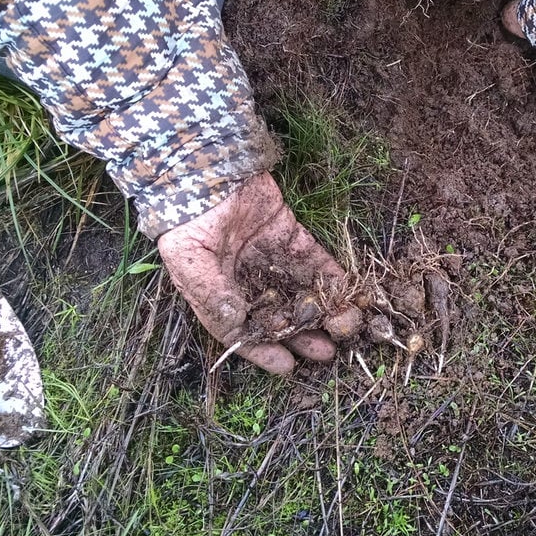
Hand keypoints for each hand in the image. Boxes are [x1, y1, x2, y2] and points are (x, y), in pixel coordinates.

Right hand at [157, 172, 341, 374]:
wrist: (202, 169)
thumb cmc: (188, 219)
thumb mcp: (189, 259)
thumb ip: (212, 292)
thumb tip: (235, 321)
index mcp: (217, 294)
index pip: (242, 332)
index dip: (264, 351)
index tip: (287, 367)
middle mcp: (245, 280)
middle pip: (278, 316)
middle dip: (302, 335)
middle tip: (328, 351)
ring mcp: (268, 257)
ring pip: (299, 291)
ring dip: (322, 310)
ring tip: (345, 325)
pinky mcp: (288, 234)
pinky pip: (312, 259)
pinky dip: (329, 274)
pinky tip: (347, 289)